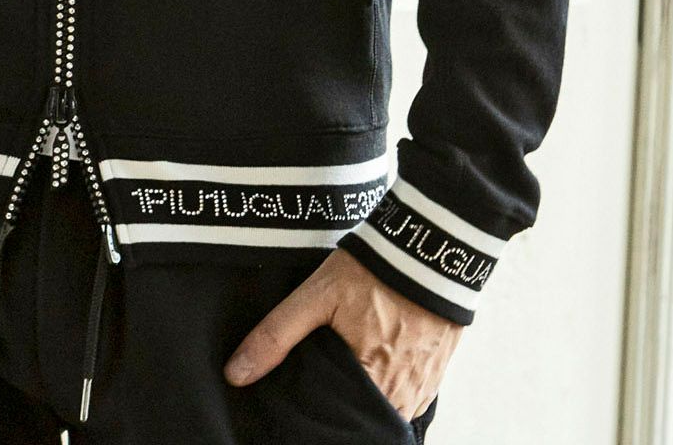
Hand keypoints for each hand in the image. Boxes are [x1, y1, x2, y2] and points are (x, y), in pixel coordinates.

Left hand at [222, 246, 460, 422]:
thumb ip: (277, 335)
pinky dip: (388, 392)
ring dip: (364, 404)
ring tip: (342, 378)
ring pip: (386, 415)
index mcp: (373, 385)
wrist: (429, 246)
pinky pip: (408, 400)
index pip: (337, 426)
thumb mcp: (317, 296)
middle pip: (362, 422)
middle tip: (320, 388)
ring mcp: (424, 388)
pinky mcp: (436, 374)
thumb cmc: (373, 271)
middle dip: (340, 412)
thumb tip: (236, 374)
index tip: (301, 406)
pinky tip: (370, 370)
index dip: (317, 420)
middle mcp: (403, 397)